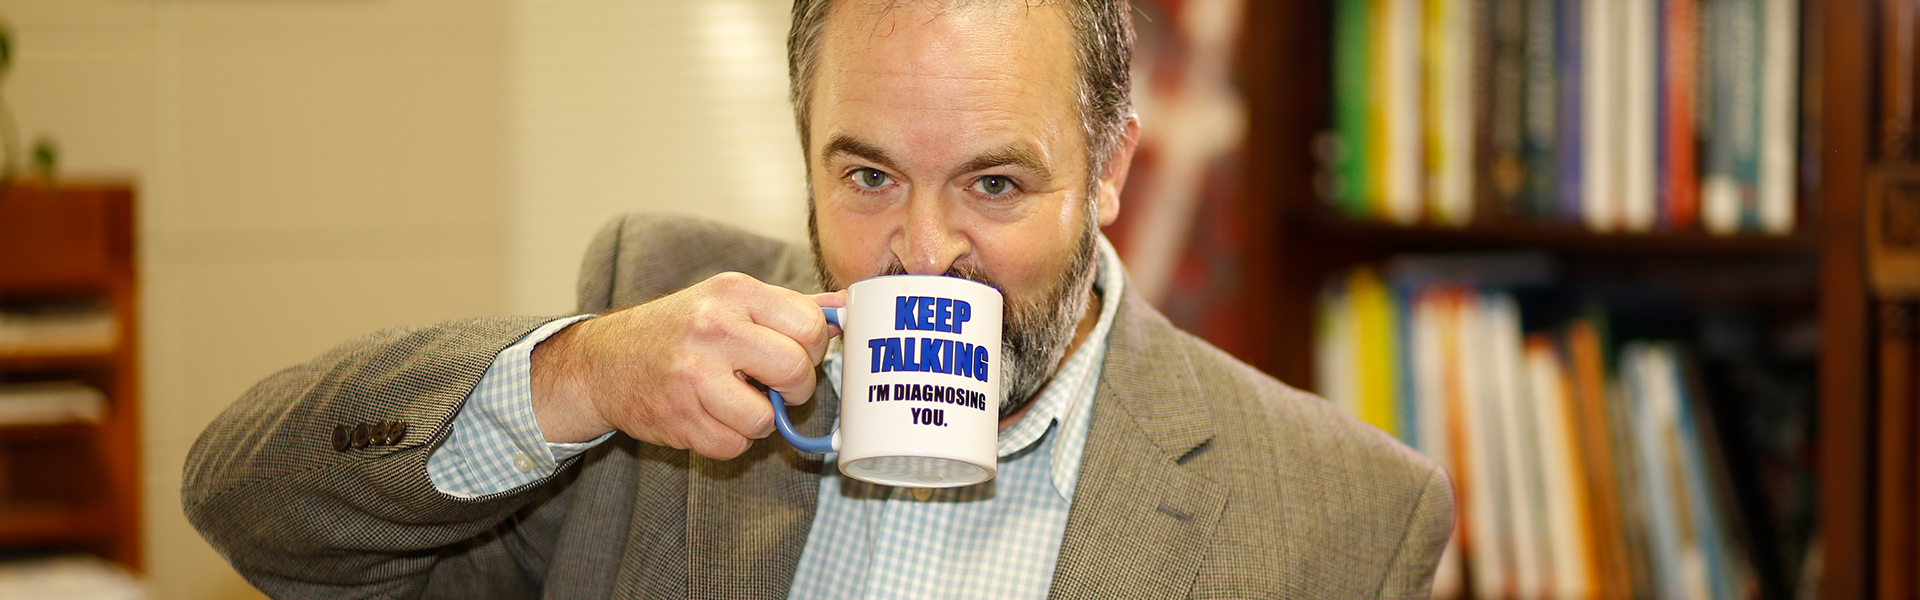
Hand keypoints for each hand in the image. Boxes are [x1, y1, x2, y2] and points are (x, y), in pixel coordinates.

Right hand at [529, 272, 843, 459]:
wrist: (604, 360)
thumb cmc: (678, 330)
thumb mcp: (730, 301)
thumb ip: (792, 306)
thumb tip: (847, 308)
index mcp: (734, 292)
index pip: (810, 324)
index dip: (814, 349)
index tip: (797, 354)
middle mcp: (713, 328)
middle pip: (796, 371)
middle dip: (795, 388)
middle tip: (776, 386)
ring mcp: (692, 375)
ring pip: (766, 418)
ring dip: (759, 419)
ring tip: (737, 400)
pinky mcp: (678, 417)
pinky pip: (733, 446)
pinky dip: (730, 440)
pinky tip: (711, 416)